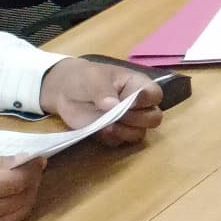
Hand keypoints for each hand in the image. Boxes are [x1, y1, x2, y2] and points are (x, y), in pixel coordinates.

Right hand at [0, 157, 44, 220]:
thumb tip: (25, 161)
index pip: (16, 182)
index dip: (31, 169)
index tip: (37, 158)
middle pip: (22, 200)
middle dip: (33, 182)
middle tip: (34, 168)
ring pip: (18, 215)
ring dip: (29, 196)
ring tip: (27, 181)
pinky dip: (16, 210)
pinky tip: (14, 197)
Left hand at [39, 58, 163, 145]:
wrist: (65, 91)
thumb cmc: (85, 78)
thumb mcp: (94, 78)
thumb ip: (104, 91)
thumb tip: (113, 105)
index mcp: (139, 85)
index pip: (155, 95)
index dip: (146, 100)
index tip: (129, 103)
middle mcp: (138, 105)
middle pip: (153, 118)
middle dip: (137, 119)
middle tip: (118, 115)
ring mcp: (127, 121)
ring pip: (139, 133)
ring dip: (124, 131)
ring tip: (106, 125)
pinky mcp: (114, 133)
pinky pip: (120, 142)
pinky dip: (111, 138)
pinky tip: (99, 131)